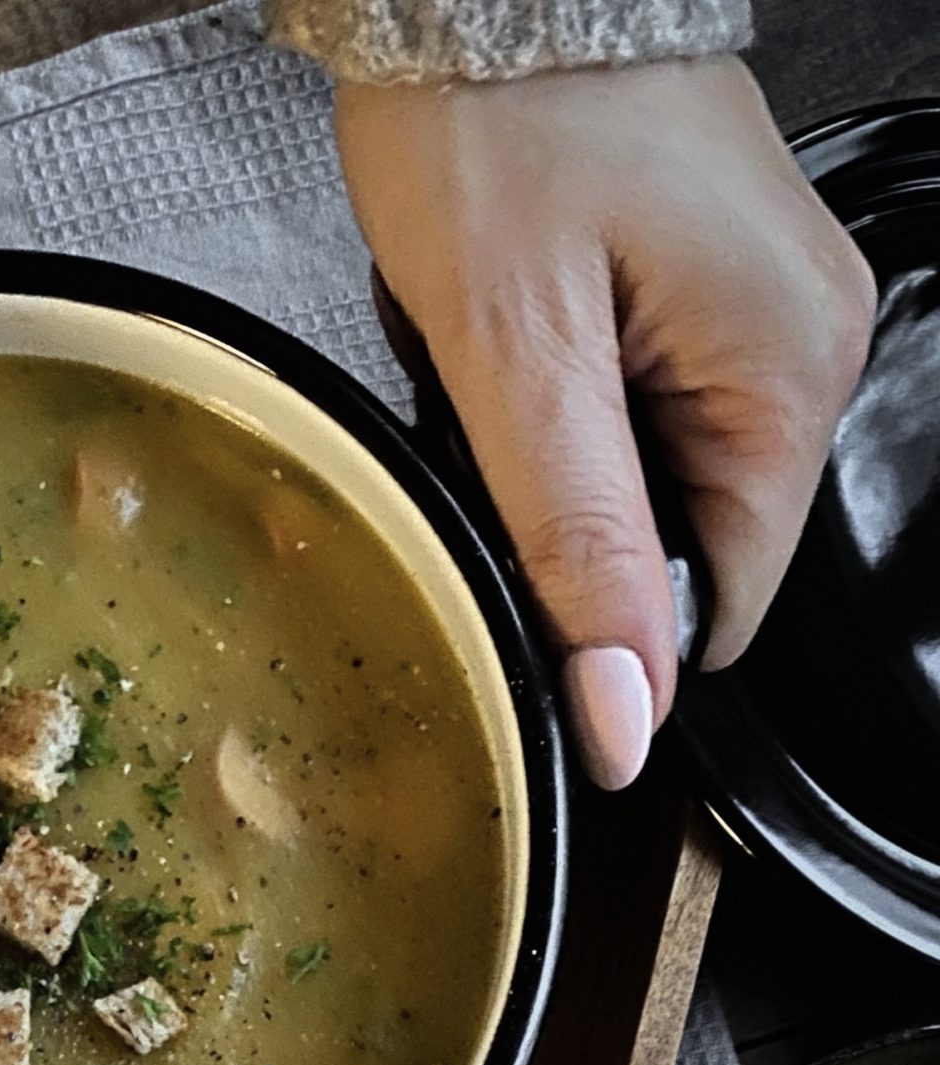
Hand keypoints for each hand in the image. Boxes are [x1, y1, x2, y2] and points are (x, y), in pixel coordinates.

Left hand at [334, 59, 876, 786]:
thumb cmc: (495, 116)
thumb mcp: (514, 362)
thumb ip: (576, 550)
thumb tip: (623, 713)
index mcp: (786, 374)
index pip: (719, 601)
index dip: (612, 611)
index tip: (526, 539)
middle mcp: (805, 340)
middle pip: (684, 533)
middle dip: (571, 504)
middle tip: (498, 396)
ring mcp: (764, 302)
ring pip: (648, 466)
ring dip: (557, 439)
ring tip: (507, 332)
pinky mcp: (710, 277)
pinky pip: (635, 391)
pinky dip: (560, 380)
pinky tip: (524, 308)